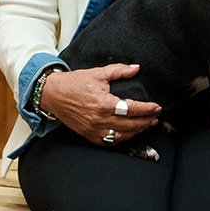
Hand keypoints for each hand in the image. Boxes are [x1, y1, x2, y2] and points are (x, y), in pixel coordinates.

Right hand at [40, 64, 163, 147]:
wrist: (53, 94)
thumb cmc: (74, 83)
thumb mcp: (98, 73)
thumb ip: (119, 70)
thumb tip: (136, 68)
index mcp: (103, 103)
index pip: (132, 109)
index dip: (147, 109)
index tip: (157, 107)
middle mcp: (99, 119)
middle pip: (130, 124)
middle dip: (146, 121)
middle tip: (156, 117)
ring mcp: (94, 130)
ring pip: (122, 136)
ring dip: (137, 131)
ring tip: (146, 124)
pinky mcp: (89, 135)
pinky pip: (110, 141)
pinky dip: (122, 138)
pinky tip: (130, 132)